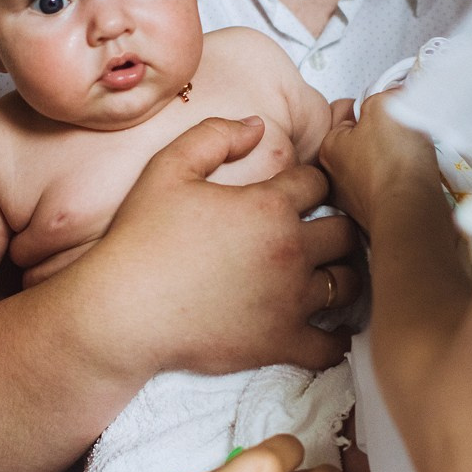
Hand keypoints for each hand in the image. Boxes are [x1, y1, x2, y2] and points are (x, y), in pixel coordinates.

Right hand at [94, 116, 363, 378]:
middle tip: (324, 232)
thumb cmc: (140, 239)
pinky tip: (328, 331)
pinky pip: (330, 345)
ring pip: (347, 284)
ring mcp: (290, 300)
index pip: (318, 182)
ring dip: (342, 276)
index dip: (313, 182)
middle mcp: (290, 250)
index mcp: (269, 206)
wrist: (123, 311)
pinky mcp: (280, 342)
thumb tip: (258, 125)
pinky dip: (335, 339)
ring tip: (329, 275)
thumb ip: (214, 136)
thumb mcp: (168, 169)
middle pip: (345, 232)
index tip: (303, 193)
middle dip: (338, 226)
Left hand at [320, 94, 438, 230]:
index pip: (348, 116)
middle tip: (403, 133)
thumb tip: (390, 95)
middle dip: (385, 135)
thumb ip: (382, 94)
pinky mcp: (378, 213)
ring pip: (379, 165)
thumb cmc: (393, 162)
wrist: (411, 210)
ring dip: (397, 158)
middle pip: (364, 141)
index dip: (373, 109)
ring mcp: (355, 198)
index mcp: (329, 147)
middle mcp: (336, 176)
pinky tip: (414, 177)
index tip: (390, 110)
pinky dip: (403, 180)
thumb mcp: (383, 106)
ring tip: (411, 156)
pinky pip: (392, 186)